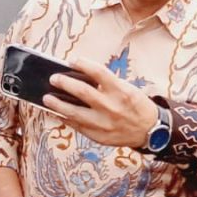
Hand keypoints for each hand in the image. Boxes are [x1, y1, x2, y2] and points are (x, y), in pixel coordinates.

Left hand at [43, 57, 158, 147]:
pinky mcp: (99, 136)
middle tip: (54, 78)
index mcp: (121, 91)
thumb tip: (81, 77)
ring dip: (58, 104)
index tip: (72, 60)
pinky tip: (58, 113)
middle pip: (82, 92)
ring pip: (74, 112)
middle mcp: (111, 107)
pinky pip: (77, 126)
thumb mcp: (127, 89)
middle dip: (64, 83)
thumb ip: (107, 84)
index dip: (83, 64)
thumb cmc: (137, 106)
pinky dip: (66, 118)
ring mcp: (104, 123)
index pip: (99, 72)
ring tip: (47, 98)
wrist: (150, 130)